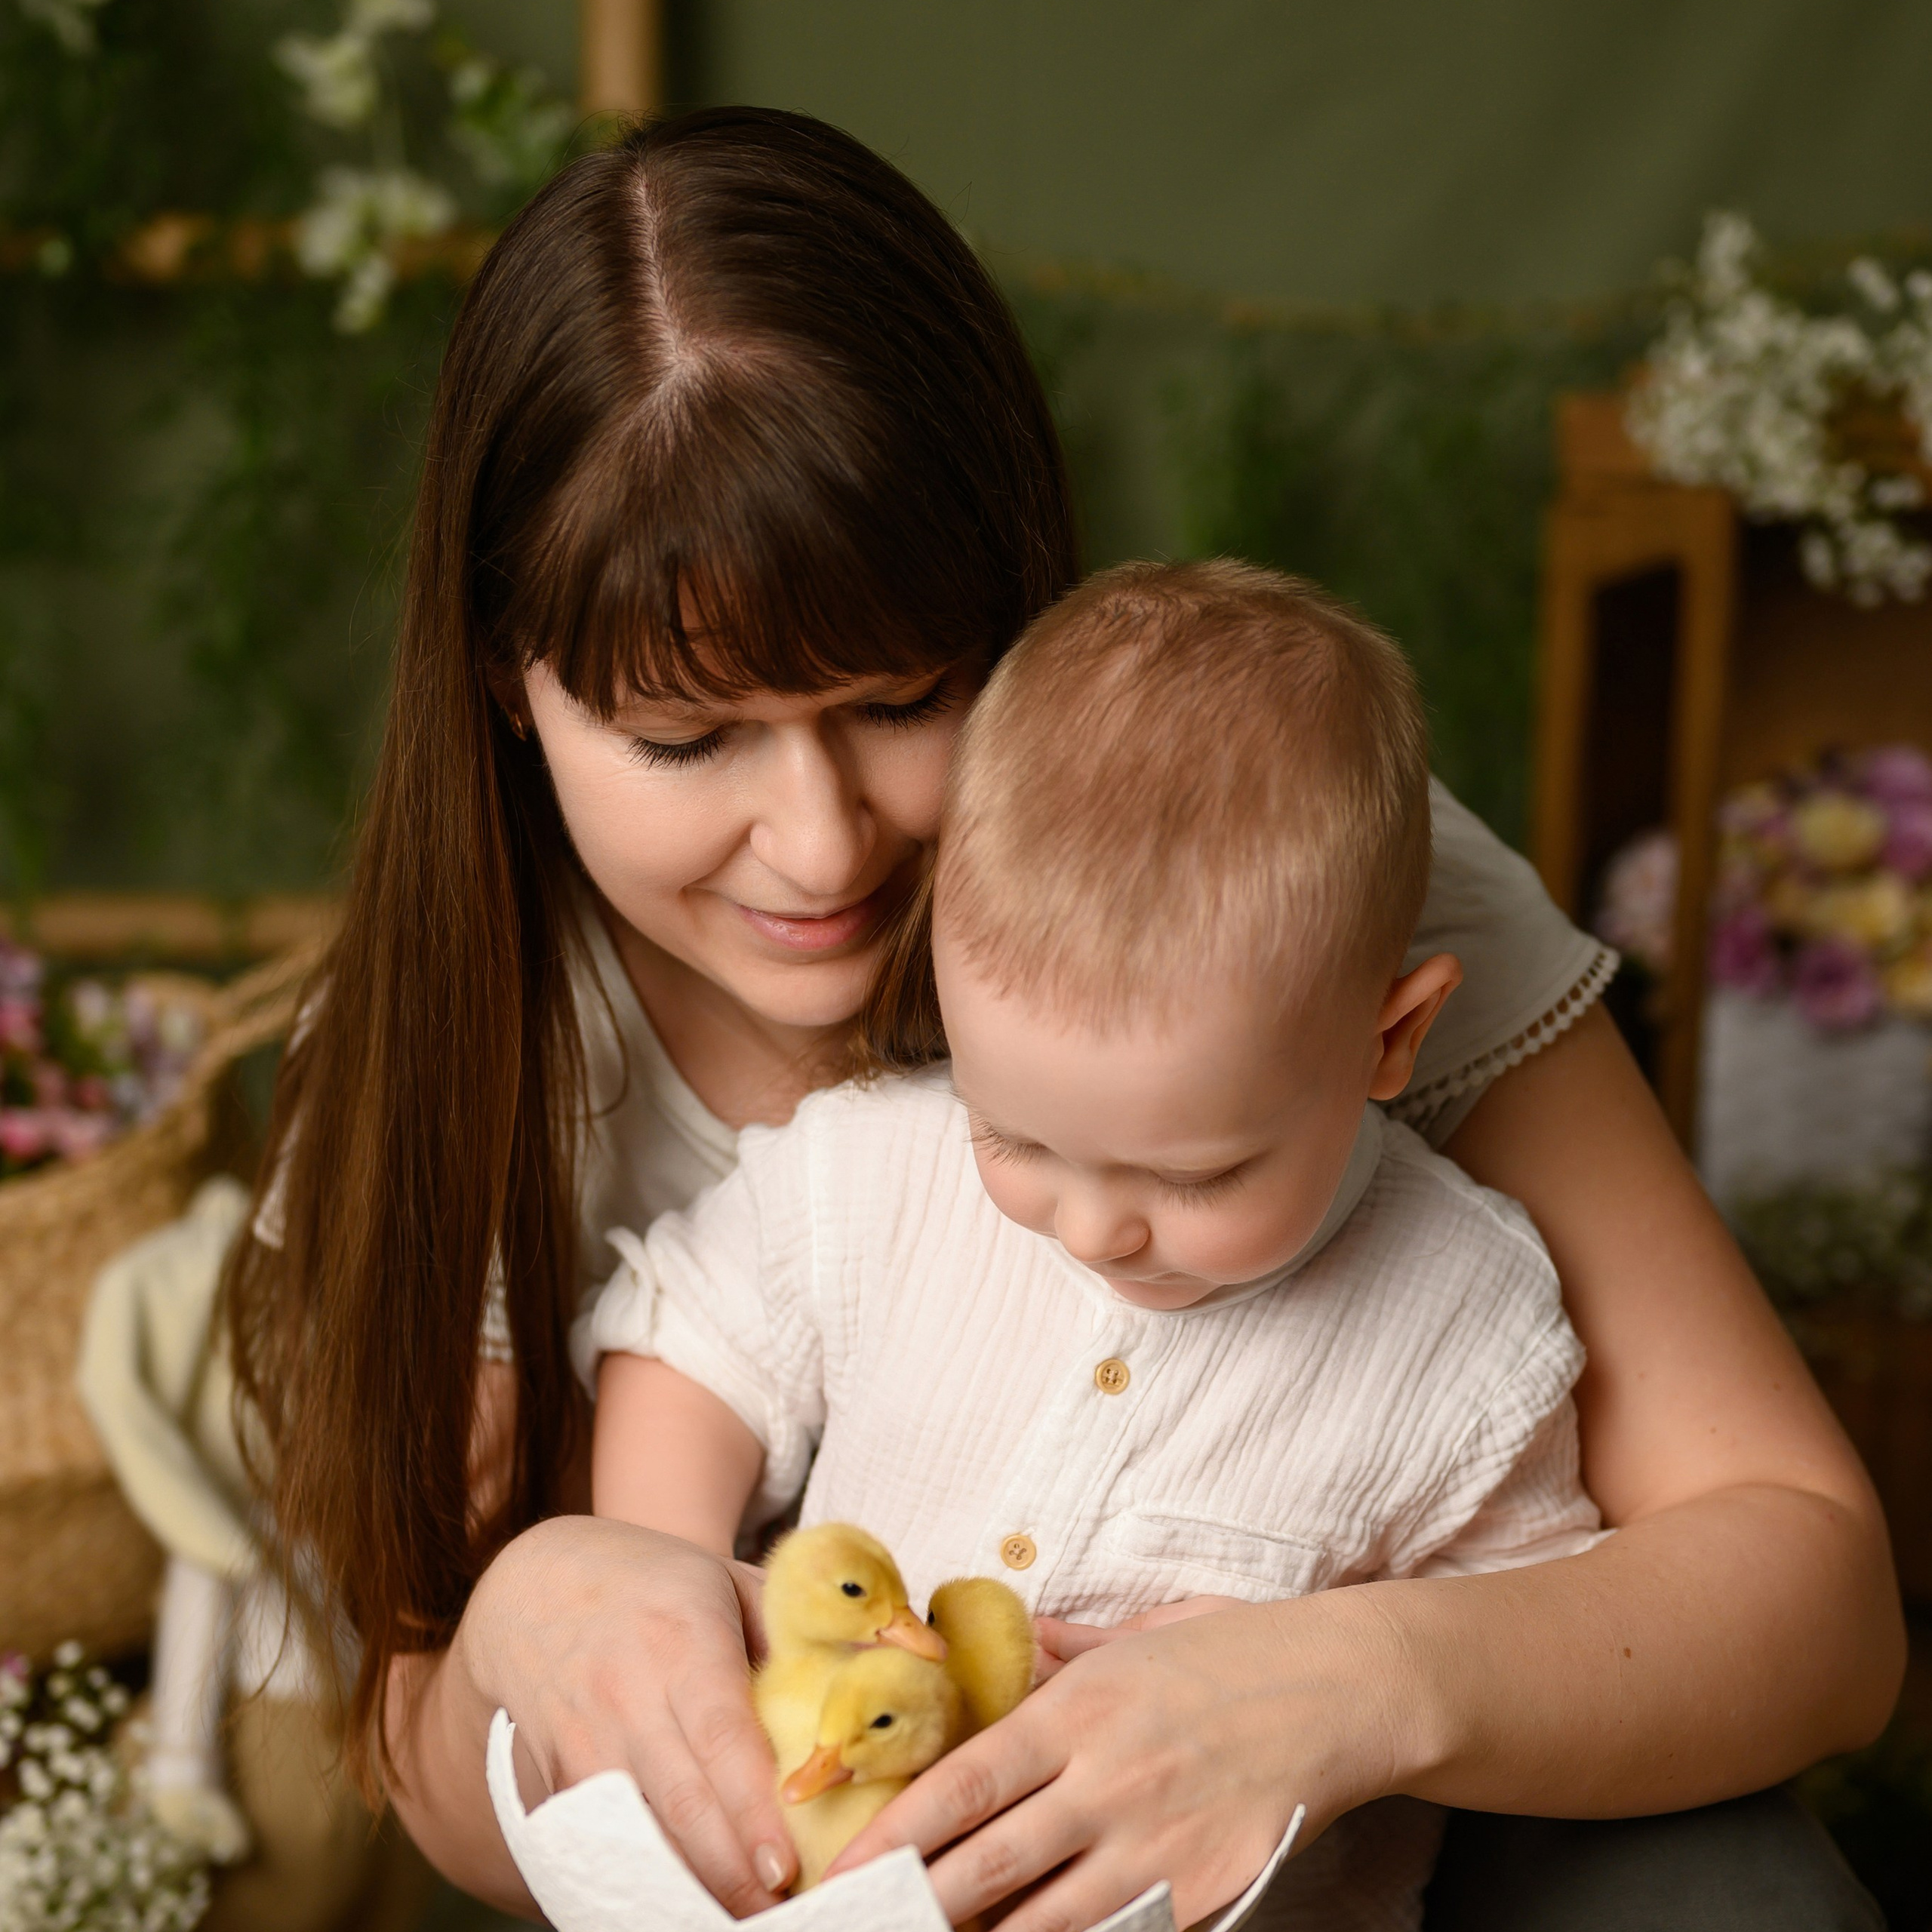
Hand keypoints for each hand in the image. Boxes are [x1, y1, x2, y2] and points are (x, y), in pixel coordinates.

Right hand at [450, 1514, 796, 1910]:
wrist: (542, 1585)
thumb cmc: (665, 1588)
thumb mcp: (736, 1582)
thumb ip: (810, 1628)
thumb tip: (908, 1657)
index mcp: (682, 1640)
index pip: (721, 1736)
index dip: (751, 1809)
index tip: (785, 1867)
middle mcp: (624, 1694)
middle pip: (680, 1802)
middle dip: (729, 1872)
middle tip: (777, 1915)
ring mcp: (581, 1740)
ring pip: (635, 1834)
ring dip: (684, 1886)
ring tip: (736, 1920)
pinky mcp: (550, 1779)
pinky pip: (596, 1845)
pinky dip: (633, 1880)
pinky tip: (673, 1907)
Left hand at [828, 1593, 1404, 1931]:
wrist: (1345, 1690)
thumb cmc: (1236, 1653)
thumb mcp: (1139, 1634)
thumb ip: (1064, 1649)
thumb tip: (1009, 1645)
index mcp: (1079, 1711)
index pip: (964, 1785)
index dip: (895, 1836)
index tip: (844, 1869)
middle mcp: (1106, 1783)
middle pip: (986, 1868)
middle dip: (916, 1908)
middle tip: (867, 1924)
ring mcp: (1156, 1848)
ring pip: (1042, 1925)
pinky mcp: (1203, 1895)